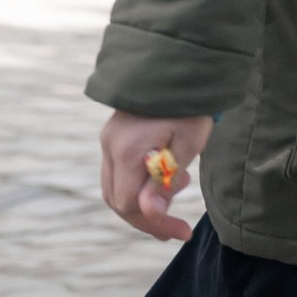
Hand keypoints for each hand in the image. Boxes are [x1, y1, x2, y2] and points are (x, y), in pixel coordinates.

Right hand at [100, 109, 213, 239]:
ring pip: (114, 189)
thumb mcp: (188, 143)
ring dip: (140, 204)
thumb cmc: (189, 104)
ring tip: (171, 201)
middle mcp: (110, 146)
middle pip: (117, 200)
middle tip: (175, 229)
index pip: (130, 204)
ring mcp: (108, 140)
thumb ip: (166, 181)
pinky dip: (136, 186)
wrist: (175, 64)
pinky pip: (117, 173)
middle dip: (146, 219)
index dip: (154, 223)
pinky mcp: (112, 135)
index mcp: (127, 150)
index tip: (183, 231)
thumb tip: (150, 213)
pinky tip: (162, 179)